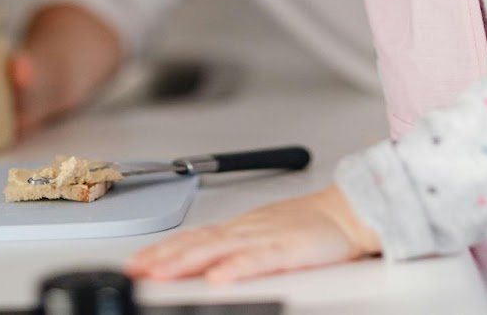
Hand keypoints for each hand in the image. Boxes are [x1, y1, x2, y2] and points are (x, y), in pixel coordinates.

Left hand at [126, 184, 380, 283]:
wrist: (350, 210)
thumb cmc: (311, 226)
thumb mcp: (265, 234)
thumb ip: (235, 248)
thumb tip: (204, 263)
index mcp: (241, 228)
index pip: (193, 237)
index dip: (163, 249)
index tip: (136, 261)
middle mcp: (247, 229)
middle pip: (198, 243)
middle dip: (164, 257)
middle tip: (136, 269)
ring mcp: (267, 237)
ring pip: (219, 249)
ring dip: (187, 261)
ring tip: (161, 273)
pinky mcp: (290, 249)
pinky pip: (259, 260)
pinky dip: (236, 268)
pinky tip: (218, 277)